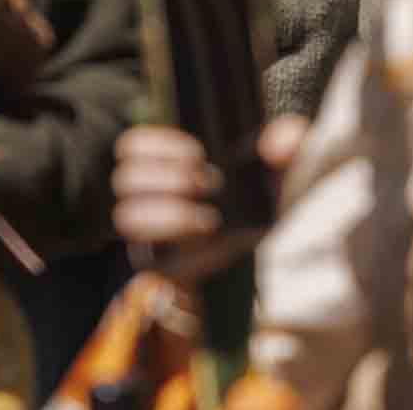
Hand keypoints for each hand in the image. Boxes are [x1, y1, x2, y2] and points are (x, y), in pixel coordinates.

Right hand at [113, 118, 304, 282]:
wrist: (265, 254)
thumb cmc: (265, 198)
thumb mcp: (280, 166)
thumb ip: (287, 142)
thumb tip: (276, 142)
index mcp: (171, 165)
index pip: (131, 145)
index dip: (155, 144)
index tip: (197, 155)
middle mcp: (151, 197)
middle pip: (124, 178)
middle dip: (166, 177)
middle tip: (206, 184)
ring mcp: (150, 235)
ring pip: (125, 216)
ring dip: (167, 213)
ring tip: (207, 218)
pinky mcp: (157, 269)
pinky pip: (144, 262)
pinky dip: (176, 250)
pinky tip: (205, 240)